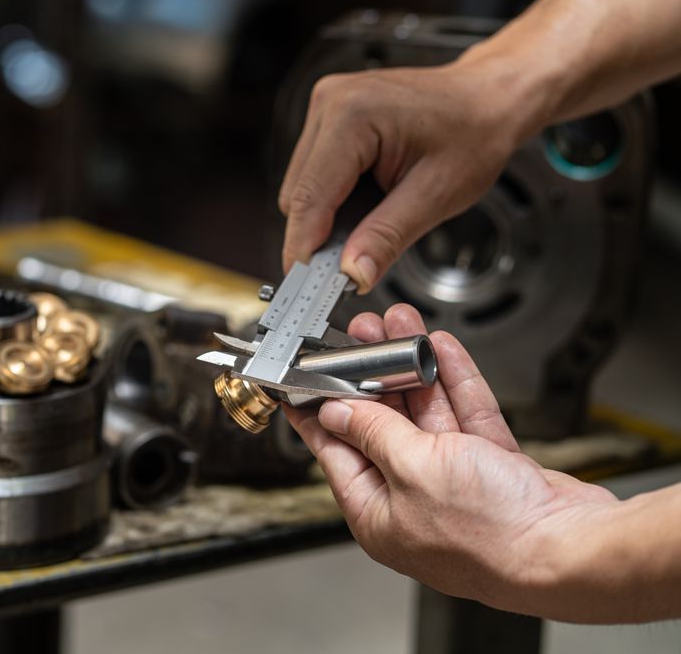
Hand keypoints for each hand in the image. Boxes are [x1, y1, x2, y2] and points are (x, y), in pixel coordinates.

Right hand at [278, 64, 524, 290]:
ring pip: (301, 187)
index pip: (310, 197)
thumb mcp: (436, 195)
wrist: (489, 98)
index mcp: (353, 114)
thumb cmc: (474, 132)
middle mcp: (331, 102)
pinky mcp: (330, 118)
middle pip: (299, 195)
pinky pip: (314, 174)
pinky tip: (367, 204)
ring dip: (327, 218)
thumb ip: (387, 237)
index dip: (304, 248)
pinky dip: (334, 201)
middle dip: (319, 236)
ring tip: (371, 226)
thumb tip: (353, 274)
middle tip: (350, 269)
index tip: (307, 289)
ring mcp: (327, 106)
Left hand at [285, 304, 619, 618]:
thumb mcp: (412, 468)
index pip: (335, 451)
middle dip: (373, 375)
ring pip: (426, 415)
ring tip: (400, 326)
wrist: (571, 549)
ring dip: (413, 369)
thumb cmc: (491, 533)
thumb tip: (338, 414)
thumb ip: (373, 434)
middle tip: (363, 335)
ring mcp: (455, 484)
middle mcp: (412, 500)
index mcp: (378, 514)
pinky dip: (454, 383)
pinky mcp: (493, 470)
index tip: (304, 382)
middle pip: (382, 425)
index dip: (319, 411)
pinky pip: (465, 418)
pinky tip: (442, 351)